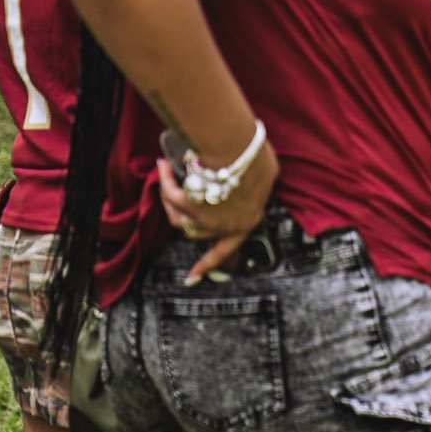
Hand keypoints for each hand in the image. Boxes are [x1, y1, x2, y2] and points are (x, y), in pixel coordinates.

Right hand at [156, 133, 278, 284]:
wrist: (242, 155)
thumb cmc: (258, 163)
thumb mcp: (268, 175)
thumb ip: (259, 184)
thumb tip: (255, 178)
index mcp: (245, 225)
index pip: (223, 251)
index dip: (206, 264)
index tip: (192, 277)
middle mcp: (221, 227)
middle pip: (195, 232)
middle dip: (187, 217)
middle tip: (180, 199)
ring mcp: (202, 219)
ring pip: (179, 217)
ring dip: (171, 199)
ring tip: (170, 177)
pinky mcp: (187, 203)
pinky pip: (170, 195)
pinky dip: (165, 181)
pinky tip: (162, 166)